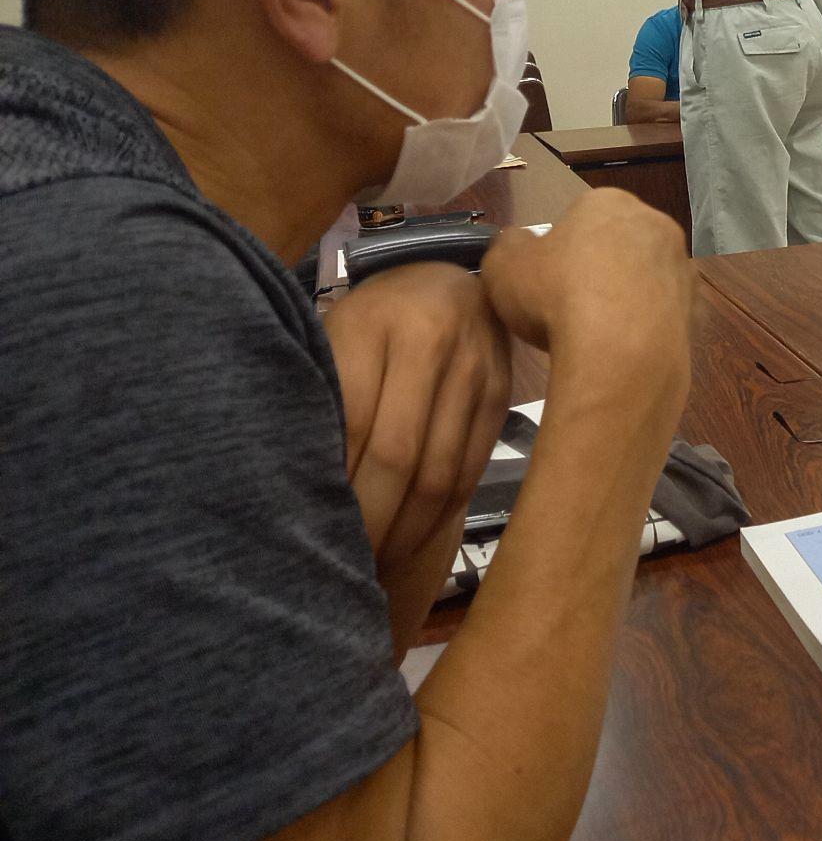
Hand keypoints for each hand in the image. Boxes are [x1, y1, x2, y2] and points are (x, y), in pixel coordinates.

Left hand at [324, 263, 511, 566]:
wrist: (449, 277)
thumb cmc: (370, 319)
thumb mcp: (334, 338)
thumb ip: (324, 400)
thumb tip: (300, 494)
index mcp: (371, 324)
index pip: (352, 427)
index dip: (335, 489)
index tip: (311, 533)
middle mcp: (429, 341)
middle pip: (398, 455)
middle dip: (370, 522)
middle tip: (343, 563)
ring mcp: (474, 368)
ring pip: (440, 472)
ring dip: (407, 529)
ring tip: (376, 562)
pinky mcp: (501, 394)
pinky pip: (470, 470)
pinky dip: (441, 514)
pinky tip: (414, 536)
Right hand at [482, 188, 691, 383]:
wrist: (620, 351)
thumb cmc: (557, 296)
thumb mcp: (504, 264)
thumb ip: (509, 245)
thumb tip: (520, 243)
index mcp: (608, 202)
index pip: (581, 217)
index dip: (561, 250)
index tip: (549, 281)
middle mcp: (654, 223)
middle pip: (618, 244)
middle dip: (598, 270)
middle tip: (572, 306)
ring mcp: (681, 265)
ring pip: (646, 278)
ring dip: (627, 297)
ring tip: (599, 332)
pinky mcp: (696, 306)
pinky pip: (665, 312)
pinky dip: (649, 325)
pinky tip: (626, 346)